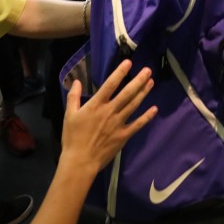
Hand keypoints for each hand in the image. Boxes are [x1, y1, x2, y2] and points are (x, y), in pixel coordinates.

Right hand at [60, 60, 157, 176]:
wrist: (80, 161)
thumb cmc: (73, 138)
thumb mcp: (69, 115)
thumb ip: (74, 97)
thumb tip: (77, 82)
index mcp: (96, 105)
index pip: (110, 85)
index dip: (120, 73)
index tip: (129, 62)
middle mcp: (110, 111)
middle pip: (127, 93)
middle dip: (138, 80)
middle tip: (148, 70)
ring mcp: (118, 123)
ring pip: (134, 105)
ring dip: (143, 93)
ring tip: (151, 82)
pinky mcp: (123, 135)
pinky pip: (137, 124)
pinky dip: (147, 117)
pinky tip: (154, 109)